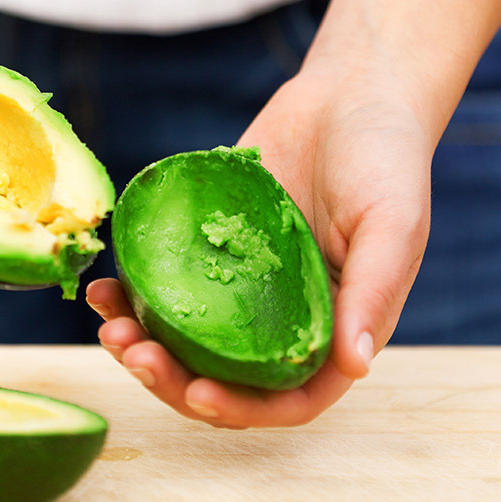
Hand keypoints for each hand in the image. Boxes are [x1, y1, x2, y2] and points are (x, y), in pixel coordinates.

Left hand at [88, 50, 434, 427]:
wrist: (351, 93)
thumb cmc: (387, 160)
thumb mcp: (394, 225)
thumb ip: (374, 294)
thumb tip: (354, 366)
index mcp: (332, 328)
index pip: (286, 398)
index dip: (241, 408)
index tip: (197, 392)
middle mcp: (282, 317)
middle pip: (222, 376)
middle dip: (172, 379)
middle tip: (131, 353)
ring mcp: (242, 284)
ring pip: (186, 338)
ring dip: (143, 343)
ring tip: (107, 321)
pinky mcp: (209, 245)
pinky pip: (167, 282)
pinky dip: (135, 291)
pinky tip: (106, 283)